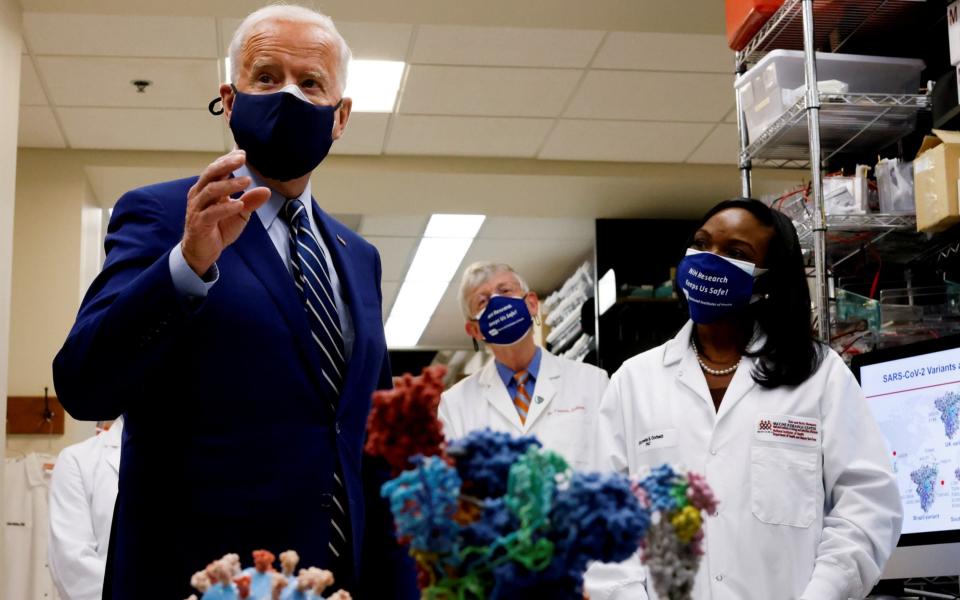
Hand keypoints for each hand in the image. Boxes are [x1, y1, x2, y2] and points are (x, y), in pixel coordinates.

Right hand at [181, 149, 270, 275]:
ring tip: (246, 182)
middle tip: (242, 158)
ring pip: (210, 190)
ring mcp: (197, 208)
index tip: (243, 152)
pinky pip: (211, 213)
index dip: (228, 160)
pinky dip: (226, 207)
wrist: (202, 252)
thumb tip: (267, 190)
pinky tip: (239, 204)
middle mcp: (199, 195)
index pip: (216, 169)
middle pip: (210, 174)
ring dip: (229, 185)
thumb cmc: (218, 229)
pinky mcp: (199, 223)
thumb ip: (251, 201)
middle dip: (226, 164)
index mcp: (207, 189)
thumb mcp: (239, 214)